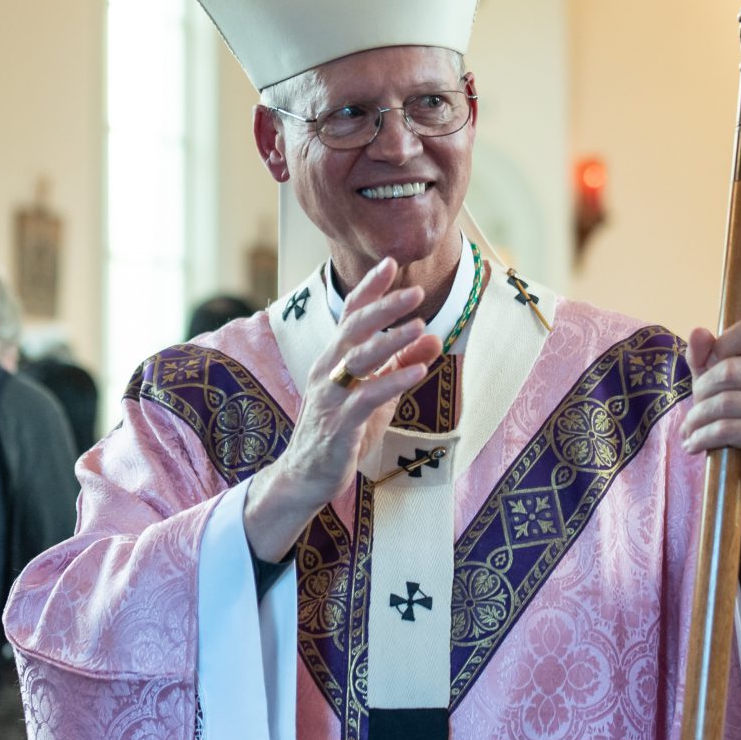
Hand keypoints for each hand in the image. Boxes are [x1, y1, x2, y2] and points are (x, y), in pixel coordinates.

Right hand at [242, 259, 443, 563]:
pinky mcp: (339, 424)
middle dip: (384, 306)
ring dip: (391, 340)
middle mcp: (327, 370)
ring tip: (420, 324)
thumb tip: (433, 336)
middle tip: (415, 291)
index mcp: (335, 358)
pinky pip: (366, 397)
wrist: (307, 476)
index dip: (370, 288)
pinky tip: (417, 372)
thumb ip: (403, 365)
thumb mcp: (379, 394)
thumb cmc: (343, 431)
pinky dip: (392, 381)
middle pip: (353, 327)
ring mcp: (331, 396)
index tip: (391, 263)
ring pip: (359, 358)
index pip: (350, 313)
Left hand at [679, 316, 740, 558]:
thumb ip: (706, 359)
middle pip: (729, 368)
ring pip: (724, 401)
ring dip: (696, 420)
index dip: (723, 345)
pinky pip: (726, 428)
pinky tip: (695, 445)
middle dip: (700, 393)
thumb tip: (699, 332)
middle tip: (692, 414)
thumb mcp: (718, 388)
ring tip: (691, 432)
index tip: (708, 371)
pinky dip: (701, 437)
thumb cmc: (738, 428)